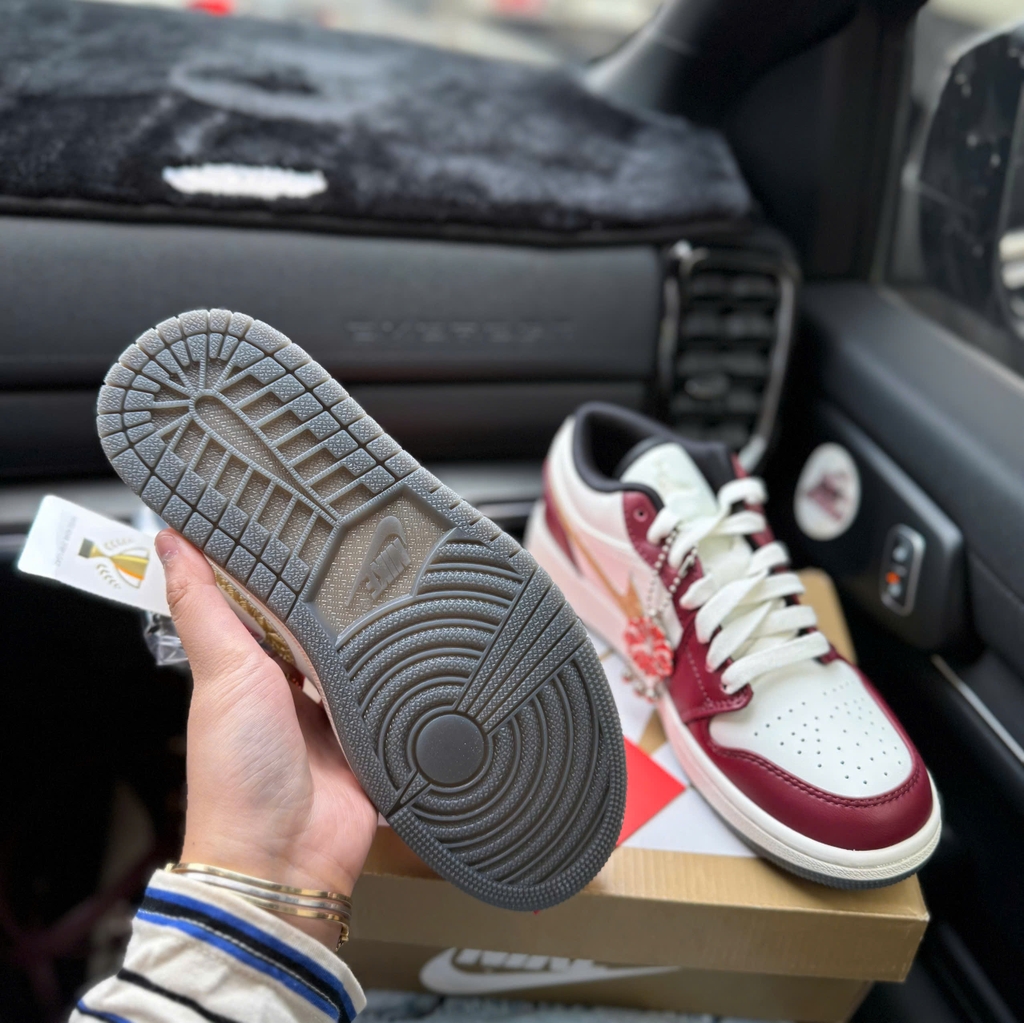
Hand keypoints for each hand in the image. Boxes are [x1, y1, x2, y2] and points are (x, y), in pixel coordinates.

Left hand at [156, 530, 377, 947]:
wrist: (286, 857)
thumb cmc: (238, 774)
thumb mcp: (222, 674)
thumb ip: (203, 607)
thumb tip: (169, 541)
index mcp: (248, 667)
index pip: (266, 597)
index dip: (279, 559)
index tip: (297, 511)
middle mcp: (291, 685)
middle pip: (318, 623)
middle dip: (336, 593)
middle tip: (365, 539)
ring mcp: (334, 710)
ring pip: (357, 652)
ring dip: (371, 632)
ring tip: (400, 582)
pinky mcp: (370, 732)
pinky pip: (388, 691)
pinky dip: (399, 673)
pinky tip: (419, 640)